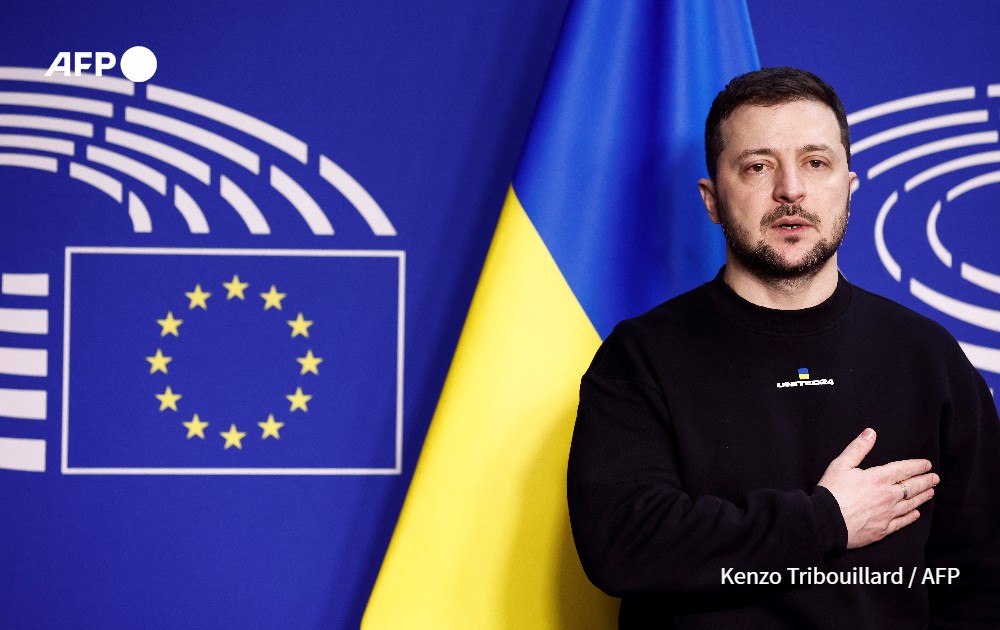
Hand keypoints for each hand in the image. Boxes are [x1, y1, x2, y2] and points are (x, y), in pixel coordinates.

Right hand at [817, 428, 938, 548]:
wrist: (825, 521)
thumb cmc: (831, 492)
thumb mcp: (841, 464)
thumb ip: (858, 448)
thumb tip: (871, 433)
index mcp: (878, 478)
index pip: (904, 469)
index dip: (917, 466)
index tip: (927, 464)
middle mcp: (888, 496)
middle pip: (912, 487)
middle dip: (925, 481)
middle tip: (935, 478)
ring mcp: (887, 514)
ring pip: (910, 504)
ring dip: (922, 497)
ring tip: (930, 493)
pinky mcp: (883, 529)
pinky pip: (902, 522)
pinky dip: (910, 517)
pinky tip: (915, 514)